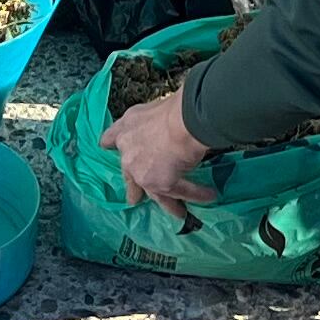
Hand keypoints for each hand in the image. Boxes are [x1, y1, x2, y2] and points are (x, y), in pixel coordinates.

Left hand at [106, 87, 214, 212]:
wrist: (183, 122)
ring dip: (169, 204)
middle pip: (129, 175)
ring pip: (155, 193)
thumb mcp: (155, 108)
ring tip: (177, 212)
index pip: (110, 139)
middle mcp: (130, 154)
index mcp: (127, 130)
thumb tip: (168, 125)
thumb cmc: (175, 108)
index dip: (111, 144)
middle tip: (134, 198)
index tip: (109, 148)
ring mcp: (143, 173)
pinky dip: (197, 194)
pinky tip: (209, 195)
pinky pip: (182, 192)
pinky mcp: (162, 184)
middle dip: (133, 188)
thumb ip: (153, 122)